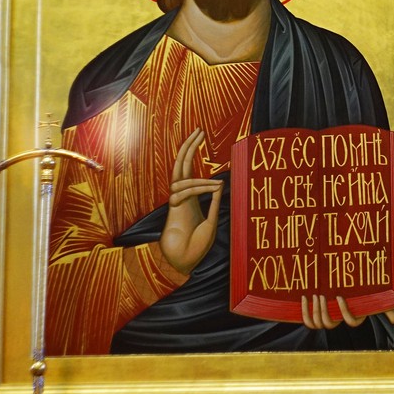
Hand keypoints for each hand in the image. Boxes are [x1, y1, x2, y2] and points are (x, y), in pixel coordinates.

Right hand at [159, 128, 222, 274]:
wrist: (182, 263)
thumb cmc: (195, 247)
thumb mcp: (211, 221)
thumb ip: (214, 203)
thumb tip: (220, 184)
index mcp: (191, 197)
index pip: (190, 169)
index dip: (193, 152)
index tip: (202, 137)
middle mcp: (182, 196)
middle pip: (181, 165)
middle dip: (189, 147)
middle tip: (199, 130)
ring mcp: (176, 201)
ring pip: (183, 178)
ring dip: (201, 178)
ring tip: (217, 183)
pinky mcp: (172, 209)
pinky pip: (183, 192)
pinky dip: (198, 187)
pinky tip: (212, 188)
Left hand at [300, 295, 393, 328]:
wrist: (348, 286)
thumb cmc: (364, 293)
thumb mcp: (377, 300)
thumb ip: (386, 309)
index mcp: (355, 317)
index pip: (351, 322)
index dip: (344, 312)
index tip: (340, 296)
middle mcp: (340, 320)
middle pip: (329, 324)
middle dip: (324, 310)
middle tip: (321, 295)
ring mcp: (327, 318)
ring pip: (318, 323)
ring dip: (314, 310)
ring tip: (314, 295)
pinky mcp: (316, 314)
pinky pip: (308, 321)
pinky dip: (304, 312)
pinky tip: (303, 297)